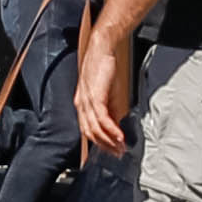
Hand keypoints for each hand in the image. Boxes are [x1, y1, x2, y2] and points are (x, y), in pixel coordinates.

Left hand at [76, 36, 131, 159]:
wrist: (102, 49)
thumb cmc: (105, 68)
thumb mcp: (108, 93)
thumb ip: (111, 109)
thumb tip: (116, 124)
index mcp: (82, 105)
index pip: (88, 129)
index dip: (100, 142)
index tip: (112, 150)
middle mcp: (81, 105)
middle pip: (90, 133)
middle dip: (105, 146)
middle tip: (118, 153)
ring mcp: (87, 101)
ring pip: (95, 129)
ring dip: (109, 141)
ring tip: (120, 148)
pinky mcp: (95, 96)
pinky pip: (102, 119)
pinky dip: (111, 130)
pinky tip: (119, 136)